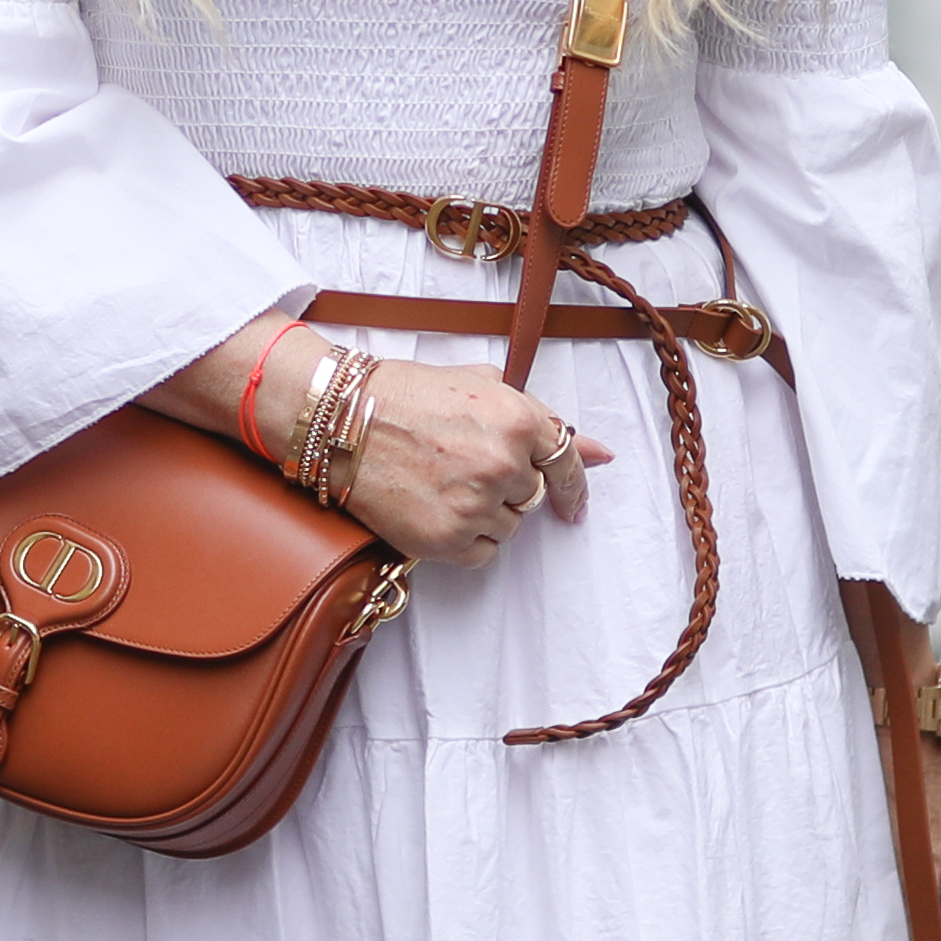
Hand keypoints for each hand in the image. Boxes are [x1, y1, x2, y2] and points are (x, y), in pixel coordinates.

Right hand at [143, 327, 607, 575]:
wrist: (339, 419)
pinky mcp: (446, 540)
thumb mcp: (480, 386)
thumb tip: (601, 453)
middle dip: (507, 485)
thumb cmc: (405, 394)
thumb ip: (544, 420)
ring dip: (485, 513)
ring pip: (508, 527)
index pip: (567, 462)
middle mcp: (504, 466)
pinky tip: (435, 509)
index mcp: (519, 420)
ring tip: (441, 483)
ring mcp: (476, 506)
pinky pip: (481, 553)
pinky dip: (465, 539)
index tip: (576, 506)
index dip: (575, 486)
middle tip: (462, 465)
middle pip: (531, 496)